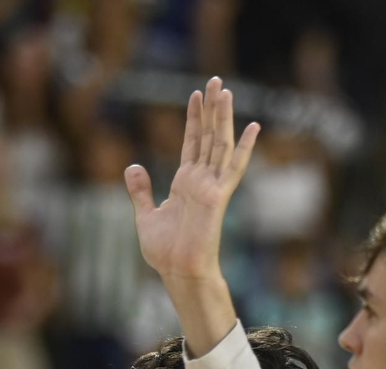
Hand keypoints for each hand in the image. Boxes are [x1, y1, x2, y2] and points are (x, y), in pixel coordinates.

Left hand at [124, 76, 259, 283]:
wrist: (177, 272)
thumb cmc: (165, 252)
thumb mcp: (146, 215)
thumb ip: (141, 190)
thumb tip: (132, 166)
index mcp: (185, 182)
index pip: (192, 143)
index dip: (193, 118)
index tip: (196, 95)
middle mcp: (201, 180)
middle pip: (207, 136)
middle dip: (210, 108)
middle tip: (215, 80)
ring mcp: (211, 187)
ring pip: (219, 144)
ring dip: (223, 117)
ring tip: (225, 90)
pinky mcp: (218, 197)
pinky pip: (233, 168)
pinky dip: (243, 148)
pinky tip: (253, 127)